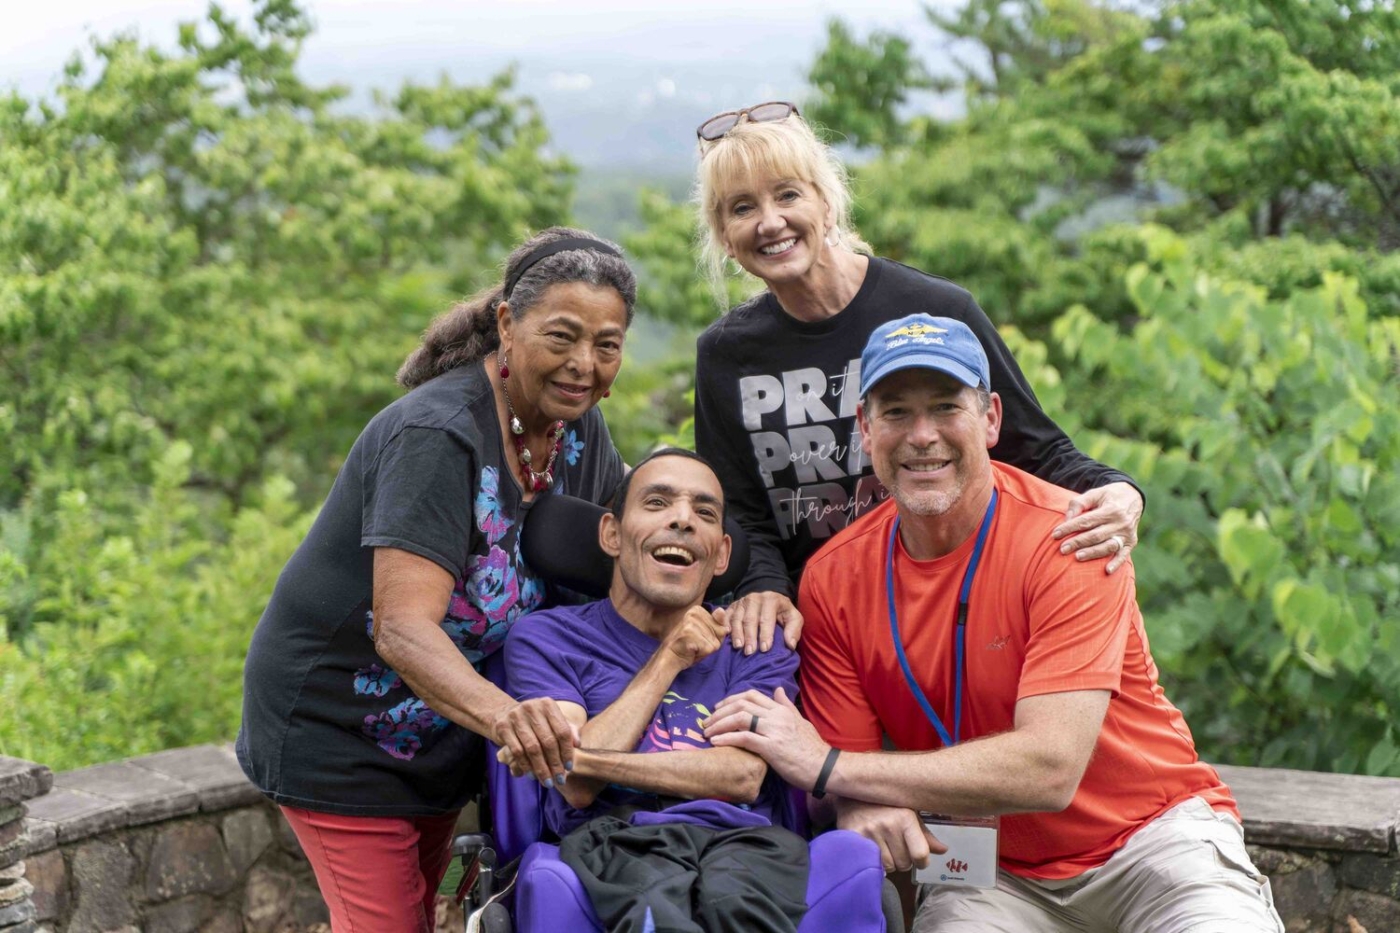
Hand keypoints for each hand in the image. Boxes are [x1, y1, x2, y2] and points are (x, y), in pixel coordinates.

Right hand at [491, 698, 579, 786]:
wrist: (503, 714)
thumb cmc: (534, 722)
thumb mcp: (551, 721)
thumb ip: (568, 730)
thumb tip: (577, 744)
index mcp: (548, 705)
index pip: (562, 731)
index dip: (567, 751)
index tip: (569, 768)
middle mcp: (532, 707)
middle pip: (548, 741)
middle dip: (555, 764)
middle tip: (560, 779)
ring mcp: (516, 716)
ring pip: (533, 748)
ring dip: (541, 769)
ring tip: (548, 782)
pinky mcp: (503, 727)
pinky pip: (517, 751)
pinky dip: (526, 766)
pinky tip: (532, 775)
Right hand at [661, 605, 729, 668]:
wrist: (669, 658)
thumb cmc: (688, 646)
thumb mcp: (707, 633)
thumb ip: (718, 623)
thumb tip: (722, 611)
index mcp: (697, 610)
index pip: (721, 625)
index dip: (713, 637)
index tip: (699, 638)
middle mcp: (694, 613)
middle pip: (720, 633)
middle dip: (711, 643)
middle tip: (696, 644)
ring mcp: (691, 623)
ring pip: (715, 642)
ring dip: (706, 650)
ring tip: (693, 648)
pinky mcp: (690, 634)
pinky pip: (709, 649)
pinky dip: (702, 654)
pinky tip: (691, 651)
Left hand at [704, 687, 826, 788]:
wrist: (825, 768)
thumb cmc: (812, 748)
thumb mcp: (800, 721)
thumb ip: (786, 706)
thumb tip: (778, 689)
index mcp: (782, 710)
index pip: (751, 695)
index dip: (731, 699)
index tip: (718, 708)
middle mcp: (776, 716)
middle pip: (742, 704)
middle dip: (720, 711)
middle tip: (707, 721)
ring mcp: (774, 730)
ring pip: (740, 718)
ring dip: (719, 724)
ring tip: (707, 732)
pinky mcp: (771, 748)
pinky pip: (744, 738)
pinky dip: (727, 738)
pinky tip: (716, 742)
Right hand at [725, 590, 803, 653]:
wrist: (769, 599)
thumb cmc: (782, 612)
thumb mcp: (793, 617)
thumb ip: (794, 630)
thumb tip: (790, 645)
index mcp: (771, 599)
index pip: (767, 618)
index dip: (766, 634)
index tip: (765, 649)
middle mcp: (755, 598)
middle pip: (750, 619)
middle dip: (750, 636)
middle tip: (750, 652)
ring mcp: (742, 601)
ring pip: (737, 618)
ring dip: (737, 633)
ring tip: (738, 647)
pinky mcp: (733, 606)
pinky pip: (727, 615)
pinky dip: (725, 625)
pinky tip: (726, 635)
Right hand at [835, 798, 945, 871]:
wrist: (851, 796)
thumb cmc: (884, 806)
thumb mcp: (908, 814)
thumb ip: (925, 835)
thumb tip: (943, 850)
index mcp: (906, 818)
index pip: (920, 854)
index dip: (922, 862)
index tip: (919, 859)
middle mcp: (888, 825)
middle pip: (904, 864)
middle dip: (903, 860)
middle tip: (896, 847)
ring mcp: (870, 832)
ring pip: (888, 867)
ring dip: (888, 862)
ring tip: (883, 847)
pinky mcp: (855, 838)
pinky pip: (871, 864)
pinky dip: (874, 862)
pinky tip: (873, 850)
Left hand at [1052, 482, 1143, 573]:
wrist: (1133, 497)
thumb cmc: (1108, 496)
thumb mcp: (1094, 494)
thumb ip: (1079, 504)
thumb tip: (1067, 519)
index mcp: (1110, 509)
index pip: (1086, 521)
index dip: (1069, 528)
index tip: (1055, 534)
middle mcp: (1120, 522)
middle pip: (1095, 535)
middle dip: (1077, 542)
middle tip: (1062, 549)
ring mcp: (1127, 534)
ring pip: (1108, 546)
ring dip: (1092, 553)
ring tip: (1077, 557)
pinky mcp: (1131, 542)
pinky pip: (1124, 554)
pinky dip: (1117, 563)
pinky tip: (1107, 570)